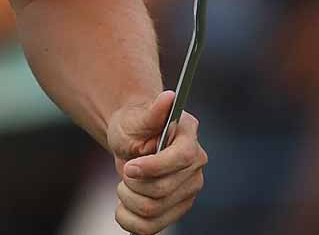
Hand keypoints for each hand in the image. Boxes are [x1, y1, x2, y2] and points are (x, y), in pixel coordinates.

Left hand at [106, 90, 208, 233]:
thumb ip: (153, 111)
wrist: (131, 141)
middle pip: (163, 190)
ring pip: (153, 210)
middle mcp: (195, 168)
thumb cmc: (134, 125)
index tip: (129, 167)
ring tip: (124, 184)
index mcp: (190, 139)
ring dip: (128, 199)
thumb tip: (169, 97)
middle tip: (124, 170)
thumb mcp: (136, 116)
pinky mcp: (176, 210)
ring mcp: (188, 191)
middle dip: (133, 183)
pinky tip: (123, 204)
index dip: (153, 167)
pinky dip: (128, 219)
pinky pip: (149, 228)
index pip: (181, 159)